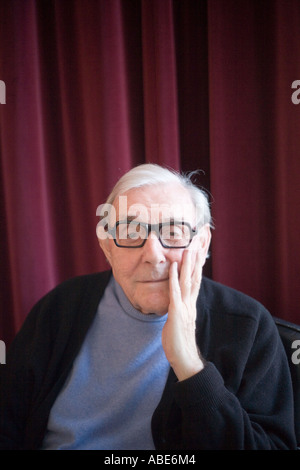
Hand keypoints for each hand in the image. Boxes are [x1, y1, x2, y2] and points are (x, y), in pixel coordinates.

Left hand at [161, 249, 204, 380]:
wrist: (185, 359)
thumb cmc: (180, 342)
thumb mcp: (180, 321)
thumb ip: (180, 309)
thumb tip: (177, 302)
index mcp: (191, 304)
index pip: (196, 281)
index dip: (197, 266)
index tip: (199, 252)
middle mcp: (190, 303)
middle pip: (195, 278)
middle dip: (196, 260)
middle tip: (197, 244)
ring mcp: (184, 307)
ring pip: (187, 282)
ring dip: (187, 265)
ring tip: (188, 249)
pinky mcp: (177, 313)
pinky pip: (175, 293)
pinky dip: (174, 279)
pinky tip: (173, 267)